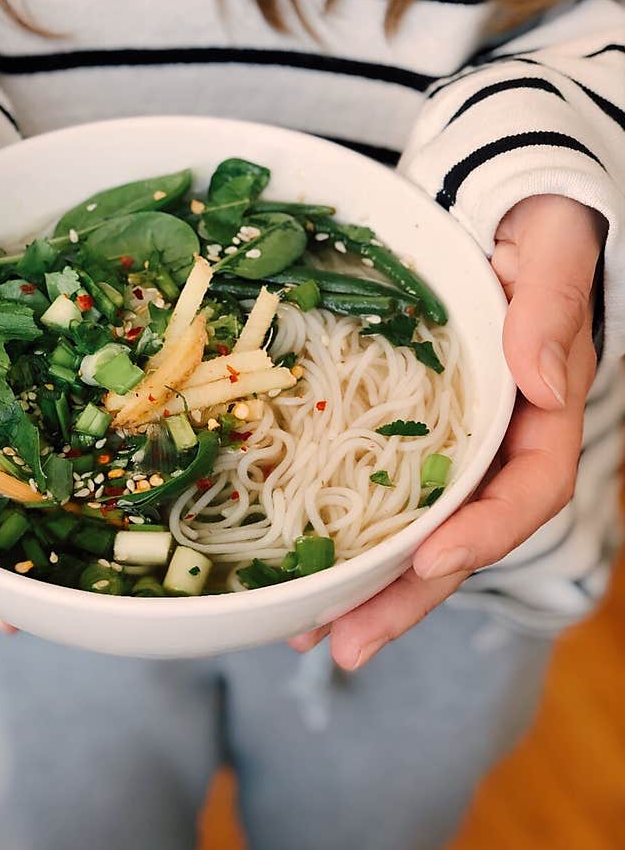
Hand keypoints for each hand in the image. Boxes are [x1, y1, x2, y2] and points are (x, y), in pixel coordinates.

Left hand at [291, 194, 602, 668]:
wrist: (498, 206)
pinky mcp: (409, 432)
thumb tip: (538, 377)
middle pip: (463, 535)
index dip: (486, 530)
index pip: (530, 488)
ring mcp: (453, 442)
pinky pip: (380, 494)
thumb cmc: (534, 222)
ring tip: (306, 635)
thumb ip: (550, 307)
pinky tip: (297, 573)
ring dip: (367, 588)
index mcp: (545, 407)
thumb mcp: (552, 247)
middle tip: (346, 644)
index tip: (433, 558)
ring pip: (416, 531)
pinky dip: (343, 536)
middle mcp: (501, 440)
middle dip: (408, 595)